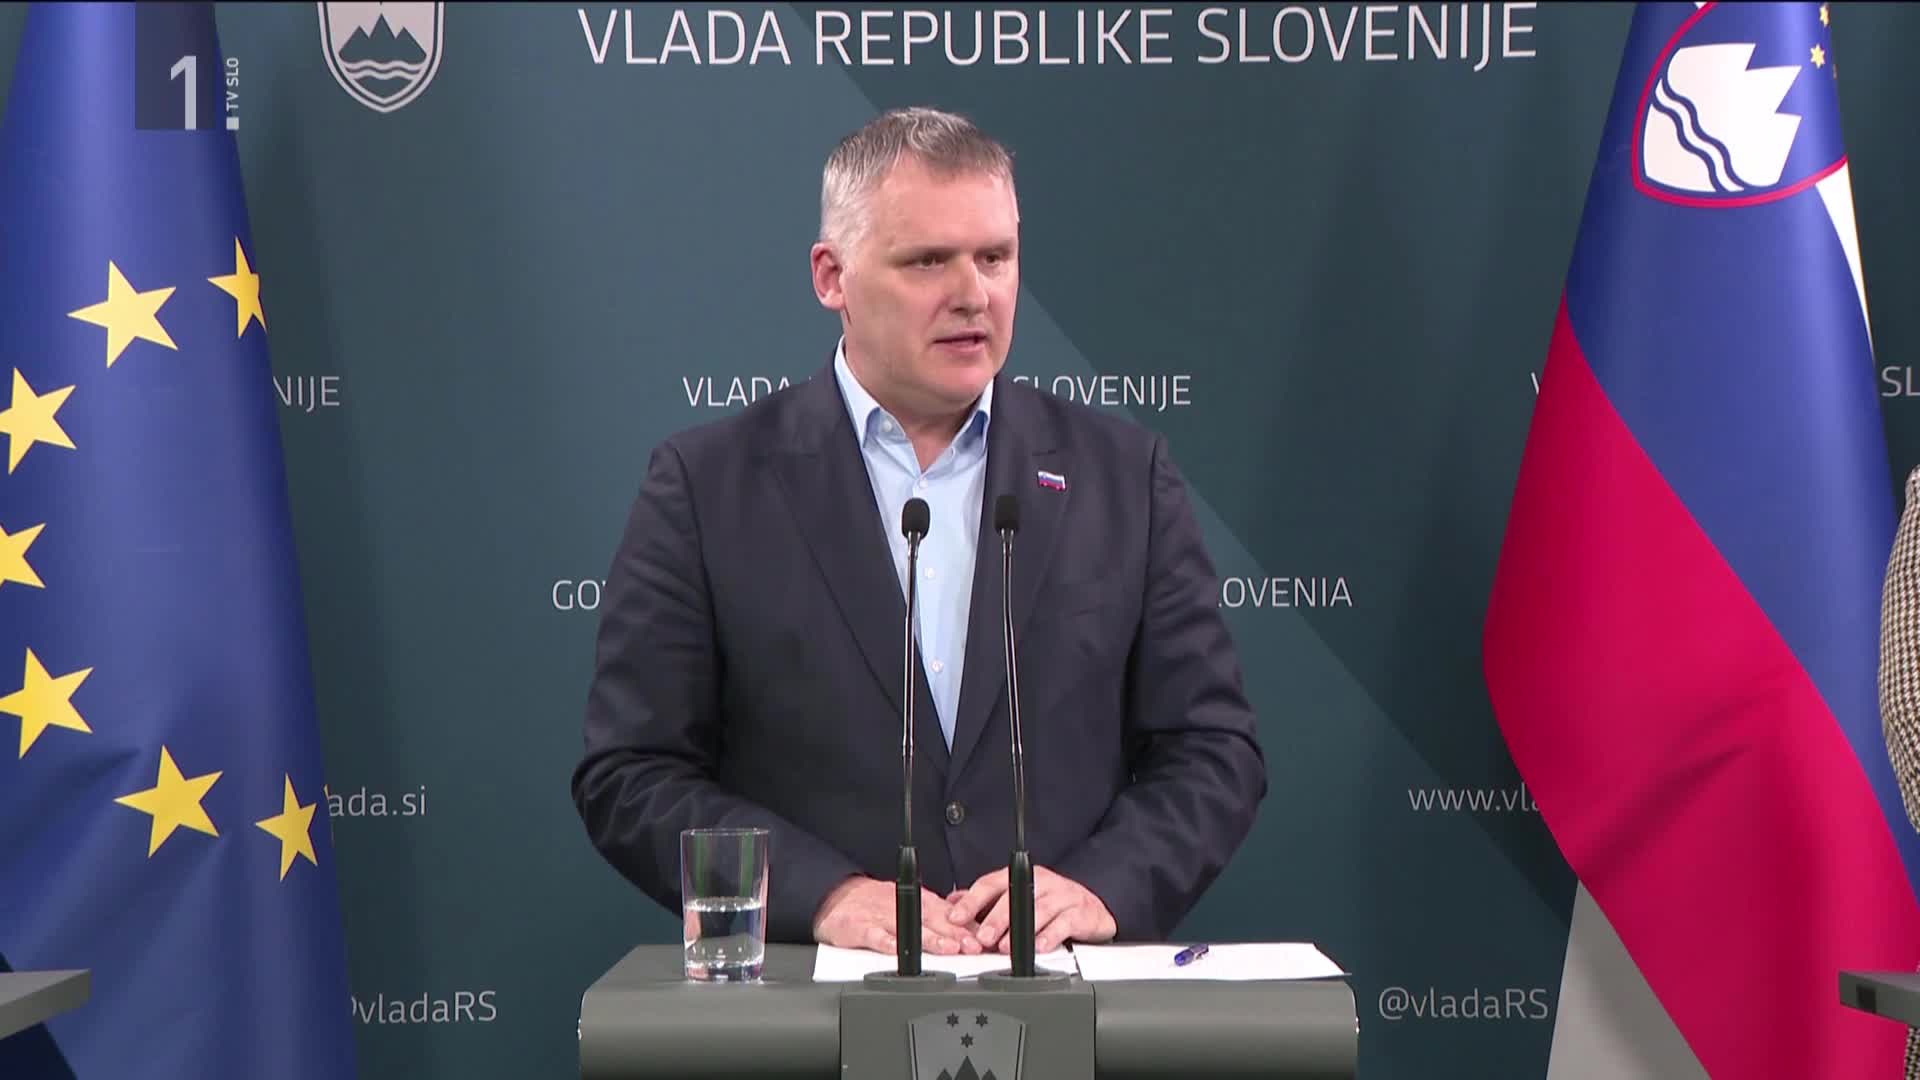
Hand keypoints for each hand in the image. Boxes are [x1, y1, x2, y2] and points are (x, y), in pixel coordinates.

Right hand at [811, 876, 986, 955]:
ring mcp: (881, 917)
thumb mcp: (909, 905)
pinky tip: (897, 950)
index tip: (986, 939)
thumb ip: (936, 919)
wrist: (835, 897)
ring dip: (931, 939)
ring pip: (909, 927)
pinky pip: (874, 935)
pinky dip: (886, 942)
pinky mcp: (860, 927)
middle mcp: (904, 906)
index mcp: (917, 902)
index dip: (968, 926)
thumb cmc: (875, 905)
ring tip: (950, 949)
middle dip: (957, 934)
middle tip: (975, 946)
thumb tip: (970, 934)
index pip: (948, 914)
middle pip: (934, 921)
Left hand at [945, 866, 1116, 952]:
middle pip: (1015, 896)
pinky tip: (1039, 947)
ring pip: (1039, 910)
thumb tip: (952, 902)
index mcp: (1022, 877)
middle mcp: (1042, 882)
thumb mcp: (1019, 897)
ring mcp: (1063, 895)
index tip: (955, 917)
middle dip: (995, 918)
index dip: (972, 900)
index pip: (992, 883)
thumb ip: (986, 901)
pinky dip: (1051, 936)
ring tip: (1005, 947)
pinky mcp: (1081, 912)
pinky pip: (1065, 923)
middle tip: (981, 937)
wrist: (1094, 908)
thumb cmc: (1052, 904)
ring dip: (1020, 930)